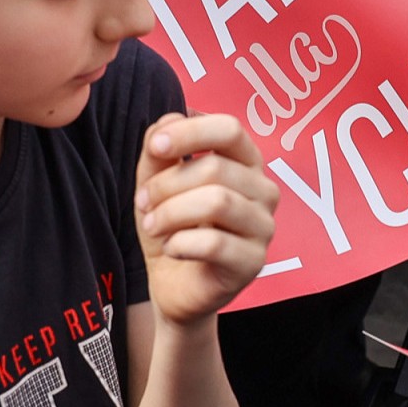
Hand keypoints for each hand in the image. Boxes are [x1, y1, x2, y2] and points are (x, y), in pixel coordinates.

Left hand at [133, 113, 279, 324]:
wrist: (174, 285)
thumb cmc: (173, 227)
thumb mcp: (156, 183)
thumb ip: (160, 150)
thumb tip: (167, 121)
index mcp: (246, 162)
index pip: (230, 129)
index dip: (190, 132)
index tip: (156, 147)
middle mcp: (264, 190)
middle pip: (215, 168)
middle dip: (166, 184)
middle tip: (143, 202)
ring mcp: (263, 227)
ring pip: (217, 202)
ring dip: (170, 213)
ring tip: (152, 226)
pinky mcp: (253, 262)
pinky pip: (214, 244)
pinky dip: (180, 243)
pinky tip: (172, 248)